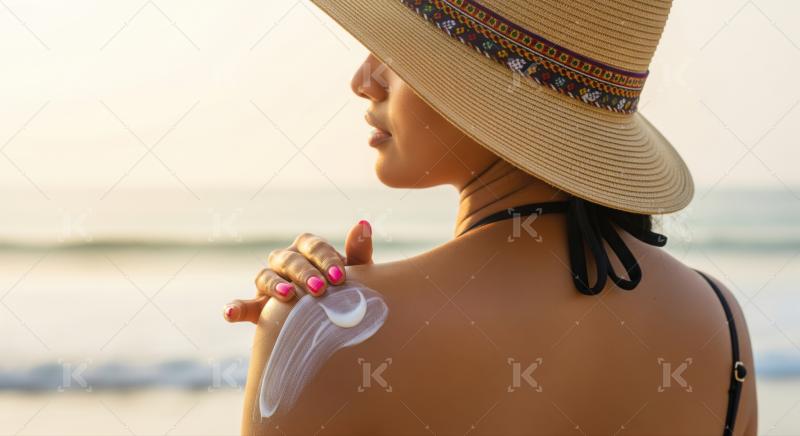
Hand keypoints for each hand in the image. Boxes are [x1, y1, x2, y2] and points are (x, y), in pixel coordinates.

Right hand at [223, 220, 373, 323]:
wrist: (335, 322)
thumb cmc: (348, 292)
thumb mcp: (357, 275)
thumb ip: (359, 252)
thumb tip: (363, 224)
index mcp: (308, 249)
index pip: (313, 246)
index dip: (325, 259)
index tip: (340, 277)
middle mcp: (286, 261)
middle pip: (289, 260)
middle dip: (304, 273)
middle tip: (320, 289)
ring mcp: (269, 283)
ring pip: (265, 276)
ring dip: (274, 285)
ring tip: (287, 295)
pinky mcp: (258, 308)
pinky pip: (244, 306)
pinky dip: (235, 308)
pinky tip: (230, 314)